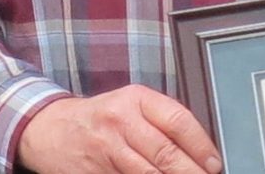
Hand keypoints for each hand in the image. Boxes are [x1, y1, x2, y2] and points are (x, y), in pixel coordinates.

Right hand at [15, 85, 221, 173]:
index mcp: (134, 99)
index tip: (214, 164)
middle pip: (167, 153)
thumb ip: (160, 122)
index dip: (201, 146)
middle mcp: (121, 120)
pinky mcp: (97, 172)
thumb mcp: (128, 105)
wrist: (50, 130)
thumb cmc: (100, 118)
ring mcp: (107, 149)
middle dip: (192, 173)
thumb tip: (199, 150)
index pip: (177, 120)